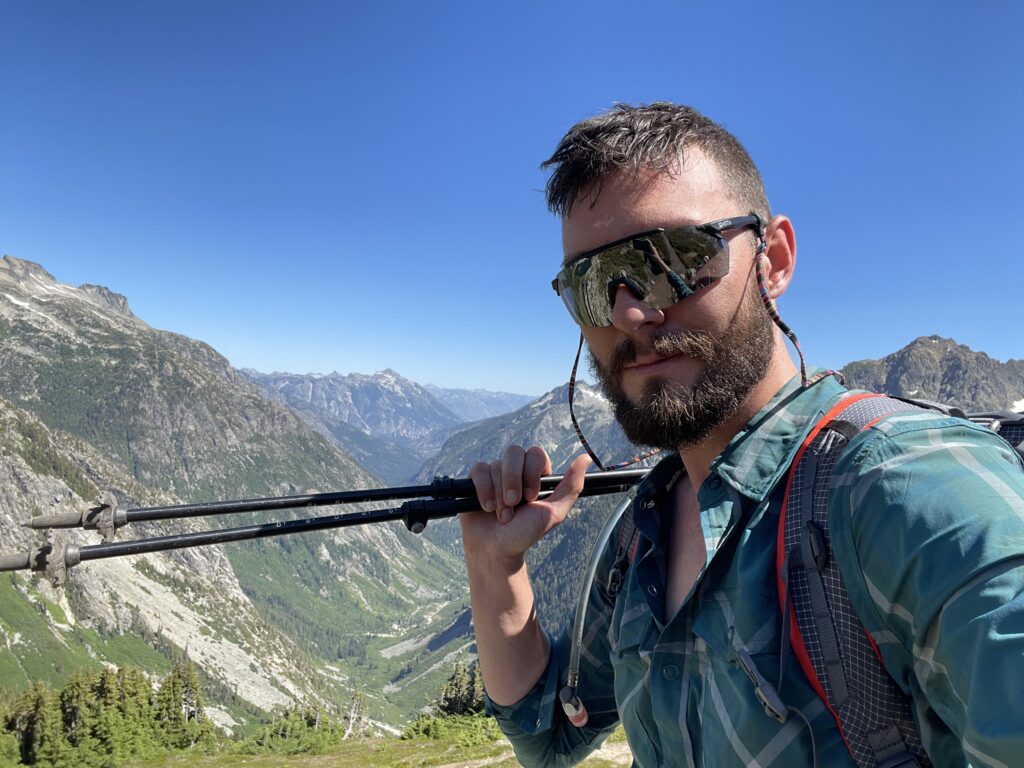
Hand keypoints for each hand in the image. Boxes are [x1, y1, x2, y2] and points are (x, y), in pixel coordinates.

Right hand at [461, 446, 590, 564]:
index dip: (531, 473)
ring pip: (495, 465)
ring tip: (501, 515)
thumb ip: (571, 486)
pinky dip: (483, 490)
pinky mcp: (476, 480)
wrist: (496, 550)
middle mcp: (515, 470)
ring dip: (498, 495)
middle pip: (514, 452)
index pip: (536, 454)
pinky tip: (485, 507)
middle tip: (514, 504)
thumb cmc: (525, 534)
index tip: (531, 497)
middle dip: (513, 481)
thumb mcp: (553, 513)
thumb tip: (585, 458)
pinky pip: (478, 470)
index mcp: (535, 475)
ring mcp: (495, 474)